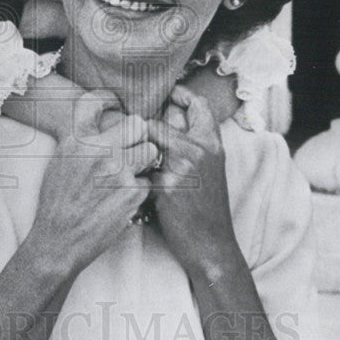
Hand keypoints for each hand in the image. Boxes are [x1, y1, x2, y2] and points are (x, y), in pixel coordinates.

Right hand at [28, 93, 157, 275]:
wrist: (59, 239)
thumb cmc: (57, 202)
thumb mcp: (60, 162)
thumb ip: (79, 140)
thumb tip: (99, 124)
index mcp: (76, 140)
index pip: (93, 102)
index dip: (107, 99)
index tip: (114, 102)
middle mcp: (97, 150)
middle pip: (136, 125)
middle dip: (137, 137)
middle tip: (131, 150)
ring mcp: (117, 170)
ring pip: (150, 151)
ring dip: (144, 162)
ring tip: (131, 174)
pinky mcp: (132, 192)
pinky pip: (148, 181)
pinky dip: (140, 191)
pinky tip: (124, 199)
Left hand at [147, 85, 239, 277]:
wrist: (211, 244)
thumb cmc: (206, 206)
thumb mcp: (210, 168)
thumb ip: (193, 142)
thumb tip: (167, 117)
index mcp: (212, 143)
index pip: (198, 104)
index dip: (180, 95)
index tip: (165, 97)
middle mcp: (199, 150)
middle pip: (158, 121)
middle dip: (141, 129)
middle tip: (131, 138)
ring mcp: (182, 167)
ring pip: (144, 142)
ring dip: (132, 151)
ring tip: (126, 162)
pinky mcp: (165, 186)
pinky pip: (138, 169)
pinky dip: (131, 176)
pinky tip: (128, 185)